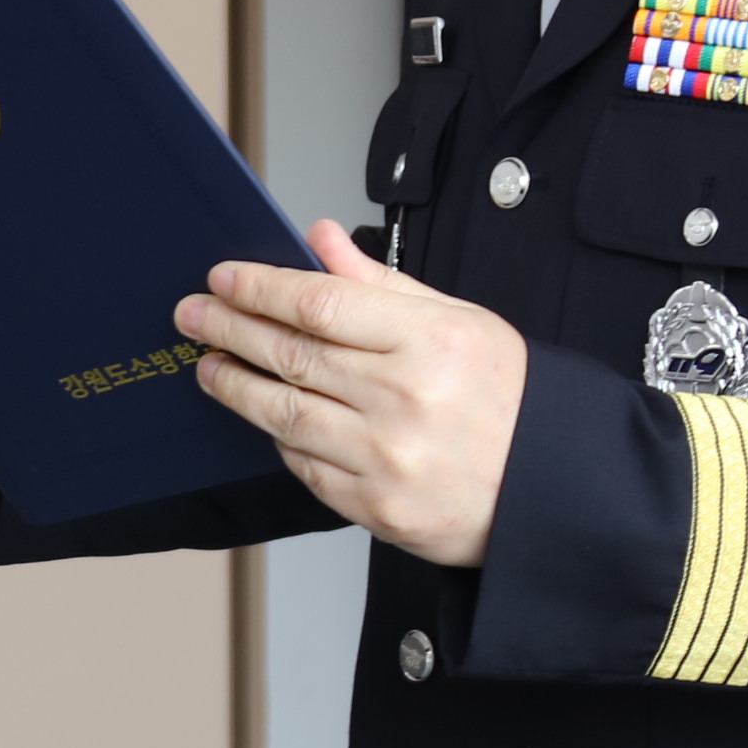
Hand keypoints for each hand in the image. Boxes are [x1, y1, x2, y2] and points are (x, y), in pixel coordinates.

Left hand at [182, 222, 528, 564]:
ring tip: (210, 364)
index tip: (223, 277)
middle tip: (192, 314)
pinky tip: (263, 417)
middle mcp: (405, 400)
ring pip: (284, 414)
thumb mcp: (460, 322)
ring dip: (236, 386)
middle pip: (291, 356)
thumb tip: (319, 239)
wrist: (554, 490)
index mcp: (431, 343)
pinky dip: (279, 438)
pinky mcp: (376, 507)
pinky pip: (305, 467)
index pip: (319, 304)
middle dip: (230, 329)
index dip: (260, 288)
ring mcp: (388, 459)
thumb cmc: (510, 399)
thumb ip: (382, 283)